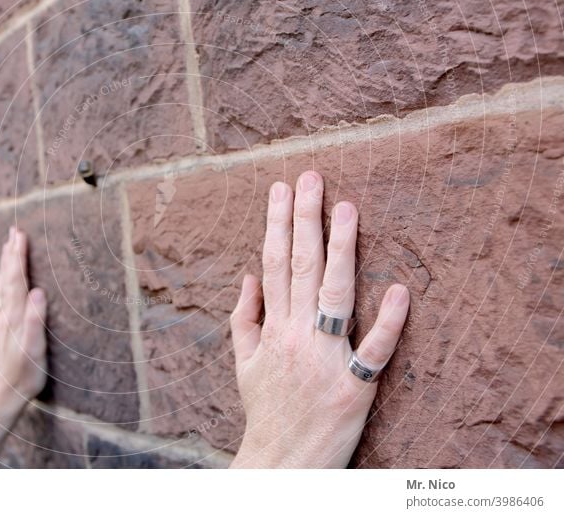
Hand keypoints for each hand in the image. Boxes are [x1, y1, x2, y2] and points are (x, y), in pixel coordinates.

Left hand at [0, 226, 47, 401]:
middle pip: (8, 276)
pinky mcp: (6, 325)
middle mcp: (7, 312)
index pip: (17, 278)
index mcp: (16, 313)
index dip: (19, 255)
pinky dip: (5, 279)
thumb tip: (38, 291)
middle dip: (11, 252)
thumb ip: (35, 319)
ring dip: (6, 263)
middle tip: (14, 230)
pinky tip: (6, 279)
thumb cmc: (27, 370)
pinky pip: (3, 295)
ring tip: (8, 246)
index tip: (21, 234)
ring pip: (4, 284)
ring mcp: (5, 318)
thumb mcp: (35, 347)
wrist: (9, 391)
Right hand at [229, 172, 409, 467]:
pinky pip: (373, 351)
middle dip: (306, 219)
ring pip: (334, 296)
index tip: (282, 188)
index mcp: (272, 328)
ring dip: (341, 251)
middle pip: (302, 268)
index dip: (277, 224)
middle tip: (313, 178)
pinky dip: (387, 323)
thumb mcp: (243, 362)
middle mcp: (297, 336)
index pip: (273, 264)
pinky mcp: (355, 386)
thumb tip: (249, 275)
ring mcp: (327, 359)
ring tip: (347, 208)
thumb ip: (244, 316)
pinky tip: (398, 290)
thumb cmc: (265, 409)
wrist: (281, 463)